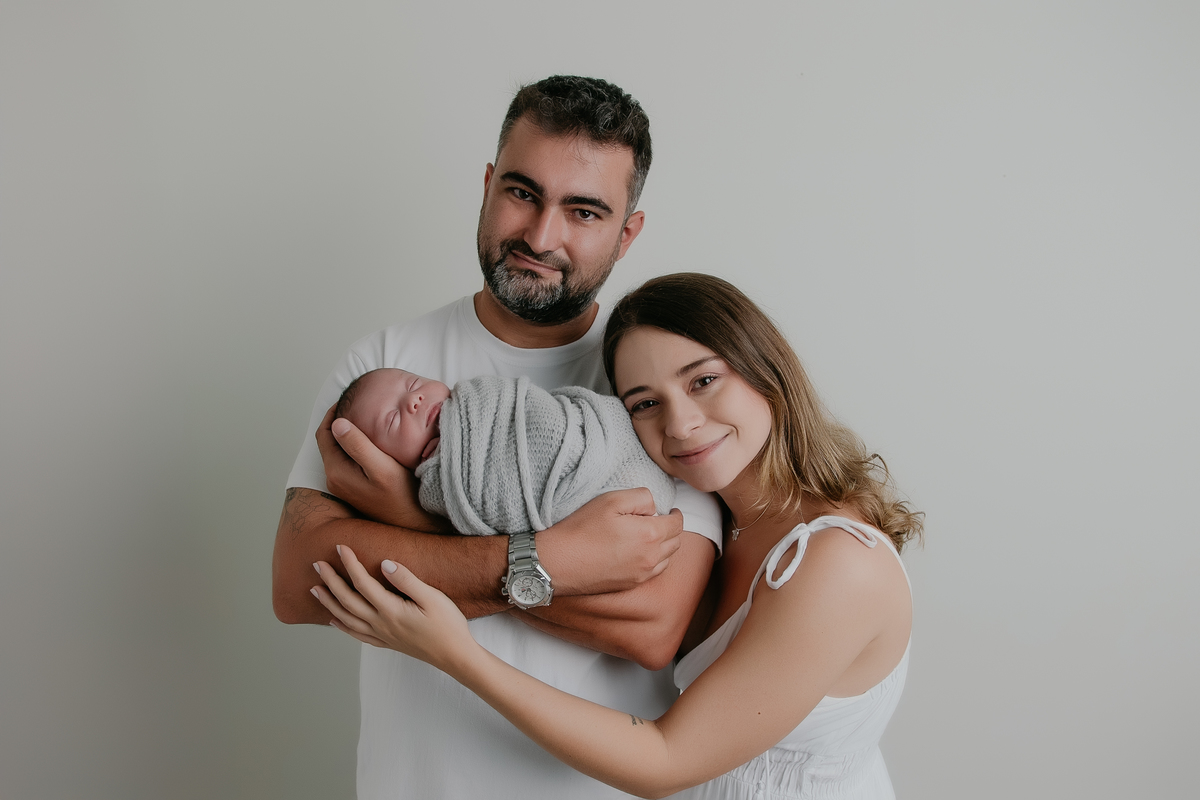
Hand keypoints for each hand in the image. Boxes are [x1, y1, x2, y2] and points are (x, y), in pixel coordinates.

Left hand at [312, 545, 477, 672]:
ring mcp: (382, 636)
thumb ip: (407, 580)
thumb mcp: (433, 598)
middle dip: (330, 581)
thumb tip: (385, 564)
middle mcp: (381, 624)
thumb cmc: (448, 625)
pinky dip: (342, 626)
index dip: (350, 564)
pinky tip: (334, 620)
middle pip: (348, 601)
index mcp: (391, 611)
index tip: (340, 547)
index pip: (363, 583)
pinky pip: (357, 634)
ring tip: (315, 589)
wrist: (455, 656)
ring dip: (329, 603)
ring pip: (347, 619)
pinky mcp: (387, 643)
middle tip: (316, 565)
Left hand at [317, 404, 448, 531]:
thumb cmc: (402, 497)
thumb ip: (358, 446)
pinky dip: (355, 445)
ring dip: (348, 433)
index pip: (324, 434)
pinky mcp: (355, 488)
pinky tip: (372, 439)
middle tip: (357, 404)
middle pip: (330, 442)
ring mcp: (345, 485)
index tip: (347, 399)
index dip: (332, 413)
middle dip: (339, 421)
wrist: (414, 524)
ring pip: (340, 450)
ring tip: (365, 417)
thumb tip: (337, 423)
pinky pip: (348, 460)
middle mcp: (335, 480)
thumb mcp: (381, 468)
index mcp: (337, 472)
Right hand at [540, 488, 684, 595]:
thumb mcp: (612, 499)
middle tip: (658, 520)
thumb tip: (655, 508)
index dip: (675, 514)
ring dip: (665, 546)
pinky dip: (655, 561)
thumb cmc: (582, 528)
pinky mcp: (631, 585)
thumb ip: (642, 497)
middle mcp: (652, 558)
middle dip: (671, 529)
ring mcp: (642, 574)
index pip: (677, 524)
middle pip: (676, 542)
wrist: (559, 562)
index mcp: (650, 534)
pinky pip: (654, 572)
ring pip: (667, 559)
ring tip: (649, 536)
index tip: (670, 510)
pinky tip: (639, 552)